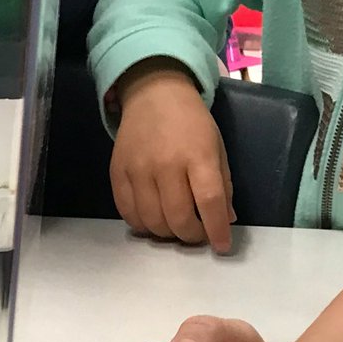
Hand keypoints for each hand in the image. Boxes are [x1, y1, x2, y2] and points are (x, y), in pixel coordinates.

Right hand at [111, 59, 236, 251]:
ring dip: (167, 234)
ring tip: (175, 229)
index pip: (209, 201)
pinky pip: (128, 214)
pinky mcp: (117, 174)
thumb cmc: (190, 123)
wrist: (153, 95)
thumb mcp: (217, 147)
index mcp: (198, 155)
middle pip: (178, 218)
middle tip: (197, 235)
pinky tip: (153, 220)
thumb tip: (225, 220)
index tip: (222, 246)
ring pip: (152, 222)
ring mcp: (138, 170)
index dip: (216, 230)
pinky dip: (143, 225)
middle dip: (192, 236)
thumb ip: (222, 184)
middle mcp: (166, 164)